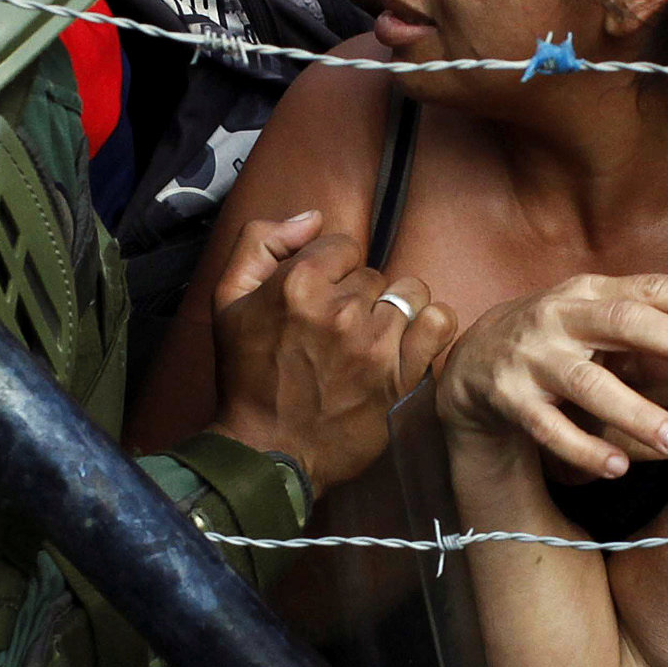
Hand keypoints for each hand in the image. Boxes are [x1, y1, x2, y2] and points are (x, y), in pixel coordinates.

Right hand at [206, 210, 451, 493]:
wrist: (268, 449)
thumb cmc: (247, 375)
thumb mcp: (227, 299)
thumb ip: (261, 242)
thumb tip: (313, 217)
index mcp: (297, 284)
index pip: (342, 245)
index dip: (331, 270)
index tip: (319, 298)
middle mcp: (340, 310)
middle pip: (372, 274)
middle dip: (356, 295)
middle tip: (335, 330)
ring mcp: (376, 344)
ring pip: (407, 294)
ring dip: (392, 312)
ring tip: (370, 338)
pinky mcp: (402, 376)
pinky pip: (440, 322)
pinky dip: (429, 325)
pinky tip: (408, 340)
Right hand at [437, 274, 667, 479]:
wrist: (472, 364)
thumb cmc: (565, 339)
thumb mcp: (607, 316)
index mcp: (591, 292)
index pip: (650, 289)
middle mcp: (561, 318)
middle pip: (620, 323)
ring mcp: (532, 358)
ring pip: (586, 385)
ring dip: (634, 412)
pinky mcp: (510, 399)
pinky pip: (547, 428)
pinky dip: (582, 450)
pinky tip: (618, 468)